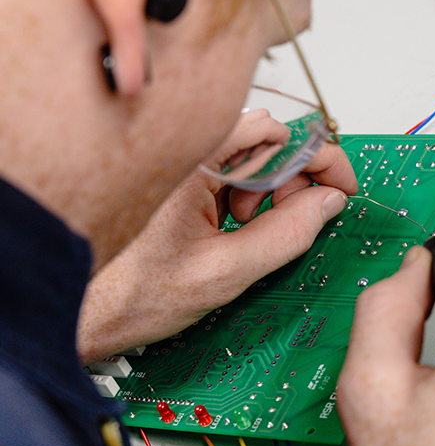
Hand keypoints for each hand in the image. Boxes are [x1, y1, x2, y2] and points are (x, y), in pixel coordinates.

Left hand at [77, 110, 356, 363]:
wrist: (81, 312)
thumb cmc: (130, 293)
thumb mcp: (225, 273)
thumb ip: (287, 235)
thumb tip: (329, 203)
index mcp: (191, 161)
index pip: (276, 133)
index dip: (319, 158)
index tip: (342, 186)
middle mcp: (183, 150)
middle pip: (267, 142)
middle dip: (293, 181)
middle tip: (300, 219)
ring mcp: (181, 163)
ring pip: (252, 158)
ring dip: (270, 192)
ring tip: (250, 230)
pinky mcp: (180, 178)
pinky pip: (232, 173)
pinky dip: (248, 197)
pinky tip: (233, 226)